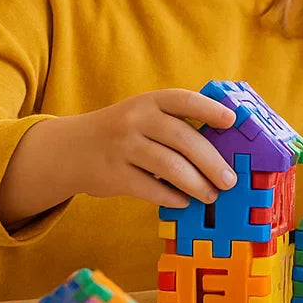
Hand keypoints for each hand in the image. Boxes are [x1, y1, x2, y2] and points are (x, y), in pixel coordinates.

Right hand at [72, 89, 237, 207]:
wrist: (71, 149)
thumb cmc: (123, 132)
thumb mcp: (143, 115)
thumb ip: (175, 123)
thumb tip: (222, 149)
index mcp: (150, 101)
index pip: (183, 100)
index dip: (209, 109)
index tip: (231, 121)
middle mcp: (136, 120)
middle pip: (183, 138)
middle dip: (211, 162)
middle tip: (229, 179)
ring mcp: (122, 146)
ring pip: (169, 166)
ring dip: (196, 184)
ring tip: (211, 195)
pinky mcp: (113, 174)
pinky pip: (150, 188)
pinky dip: (171, 197)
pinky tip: (184, 202)